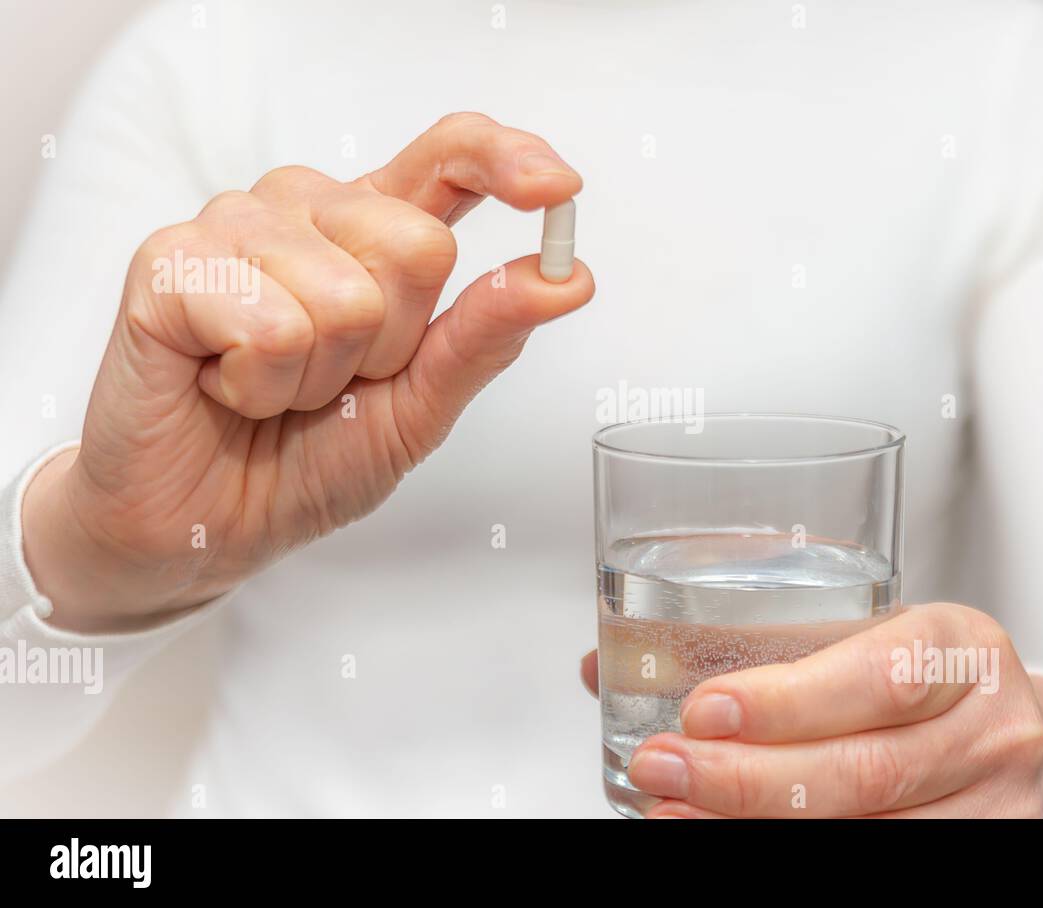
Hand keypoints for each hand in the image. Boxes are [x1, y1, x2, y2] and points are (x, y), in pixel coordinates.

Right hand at [23, 112, 593, 630]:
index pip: (450, 154)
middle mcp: (308, 211)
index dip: (507, 159)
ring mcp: (234, 228)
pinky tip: (225, 386)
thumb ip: (486, 335)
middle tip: (329, 381)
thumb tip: (567, 278)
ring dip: (316, 378)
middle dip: (389, 348)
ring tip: (271, 387)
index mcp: (374, 231)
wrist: (208, 523)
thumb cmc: (307, 457)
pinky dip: (259, 387)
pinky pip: (269, 328)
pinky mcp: (167, 263)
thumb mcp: (422, 407)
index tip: (556, 191)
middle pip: (417, 246)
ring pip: (344, 297)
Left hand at [581, 603, 1042, 817]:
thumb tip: (601, 663)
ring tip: (675, 812)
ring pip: (871, 832)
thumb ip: (750, 641)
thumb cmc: (923, 678)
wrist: (1012, 737)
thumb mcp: (864, 634)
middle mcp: (992, 728)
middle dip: (750, 779)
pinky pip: (878, 860)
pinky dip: (790, 851)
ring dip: (758, 829)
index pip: (881, 677)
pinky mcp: (983, 852)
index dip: (788, 701)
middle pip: (867, 771)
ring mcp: (997, 807)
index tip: (703, 710)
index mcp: (962, 646)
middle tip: (664, 767)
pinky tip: (732, 838)